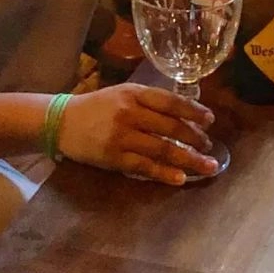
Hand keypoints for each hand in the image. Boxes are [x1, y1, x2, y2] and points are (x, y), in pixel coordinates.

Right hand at [55, 83, 218, 184]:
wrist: (63, 122)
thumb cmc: (98, 106)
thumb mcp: (123, 93)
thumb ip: (149, 101)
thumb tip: (182, 112)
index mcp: (134, 93)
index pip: (171, 101)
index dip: (193, 111)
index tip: (210, 120)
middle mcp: (131, 112)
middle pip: (171, 127)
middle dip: (195, 138)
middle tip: (210, 146)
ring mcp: (123, 136)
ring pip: (162, 149)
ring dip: (188, 159)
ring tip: (206, 166)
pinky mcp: (115, 158)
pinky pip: (145, 167)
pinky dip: (164, 173)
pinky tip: (180, 179)